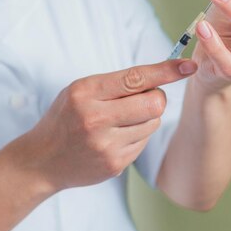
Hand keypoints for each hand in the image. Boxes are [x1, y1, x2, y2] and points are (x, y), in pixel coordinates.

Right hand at [22, 58, 197, 191]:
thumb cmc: (65, 118)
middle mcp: (95, 119)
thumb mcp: (78, 91)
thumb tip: (160, 77)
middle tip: (143, 98)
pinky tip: (115, 137)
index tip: (188, 65)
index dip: (166, 71)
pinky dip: (137, 136)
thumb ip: (114, 85)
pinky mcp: (115, 164)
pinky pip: (144, 143)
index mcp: (85, 93)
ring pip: (153, 123)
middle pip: (154, 104)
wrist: (42, 160)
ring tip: (122, 119)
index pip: (135, 78)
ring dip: (146, 117)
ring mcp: (106, 145)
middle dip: (156, 98)